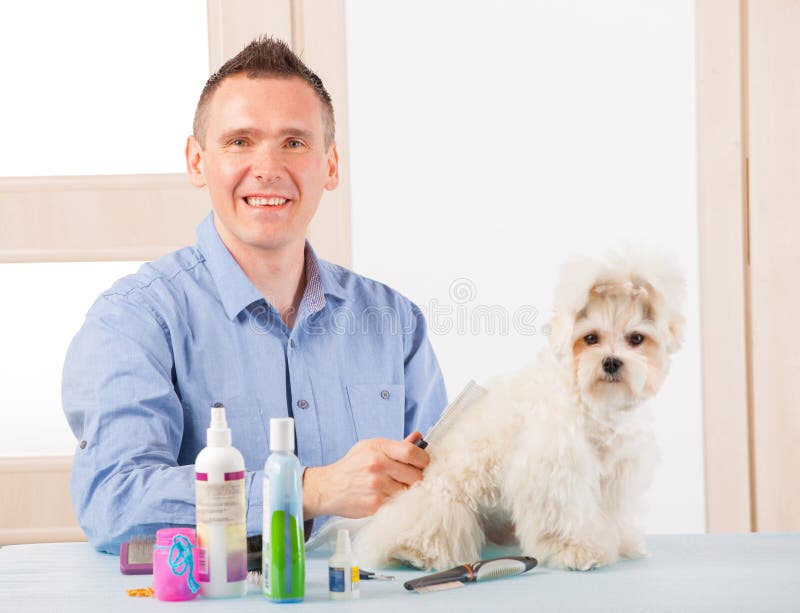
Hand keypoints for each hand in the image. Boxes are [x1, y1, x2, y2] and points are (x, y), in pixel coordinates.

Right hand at [302, 432, 427, 518]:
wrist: (329, 487)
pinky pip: (399, 503)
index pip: (412, 452)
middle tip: (412, 479)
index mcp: (378, 448)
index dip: (424, 460)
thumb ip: (396, 445)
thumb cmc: (352, 466)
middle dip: (418, 478)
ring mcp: (377, 486)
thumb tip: (418, 437)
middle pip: (416, 475)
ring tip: (398, 488)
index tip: (424, 464)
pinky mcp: (375, 504)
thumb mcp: (370, 447)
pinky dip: (399, 502)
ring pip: (409, 491)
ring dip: (408, 491)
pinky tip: (391, 497)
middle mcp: (378, 465)